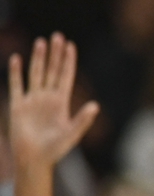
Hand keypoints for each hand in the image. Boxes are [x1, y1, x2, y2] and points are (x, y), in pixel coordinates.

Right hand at [8, 34, 98, 170]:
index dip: (68, 61)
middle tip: (57, 35)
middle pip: (52, 70)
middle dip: (55, 54)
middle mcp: (47, 98)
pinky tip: (17, 59)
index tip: (71, 45)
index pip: (66, 76)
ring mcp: (32, 100)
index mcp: (62, 102)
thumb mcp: (72, 134)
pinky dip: (16, 73)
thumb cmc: (55, 149)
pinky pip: (16, 85)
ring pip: (36, 74)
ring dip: (38, 58)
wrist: (34, 160)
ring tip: (41, 41)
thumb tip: (96, 106)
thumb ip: (83, 120)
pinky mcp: (18, 106)